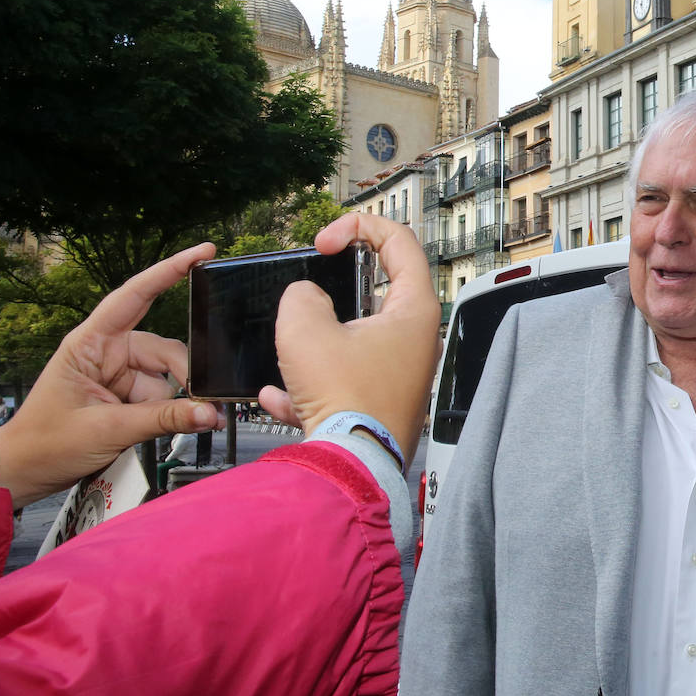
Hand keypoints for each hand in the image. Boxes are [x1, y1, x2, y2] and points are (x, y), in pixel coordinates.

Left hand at [0, 243, 222, 508]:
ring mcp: (119, 374)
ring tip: (184, 422)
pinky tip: (174, 425)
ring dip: (178, 399)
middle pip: (164, 349)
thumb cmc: (46, 444)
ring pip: (169, 374)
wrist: (25, 472)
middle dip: (185, 375)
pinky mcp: (127, 395)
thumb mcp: (107, 429)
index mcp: (90, 344)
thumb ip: (163, 418)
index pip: (133, 296)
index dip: (168, 272)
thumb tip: (209, 412)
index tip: (202, 253)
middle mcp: (107, 352)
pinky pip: (164, 395)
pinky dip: (174, 410)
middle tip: (204, 403)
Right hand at [259, 213, 440, 468]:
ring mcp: (401, 374)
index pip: (400, 242)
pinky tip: (279, 397)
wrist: (351, 467)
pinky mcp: (382, 404)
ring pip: (356, 341)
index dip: (359, 228)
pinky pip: (344, 383)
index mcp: (414, 311)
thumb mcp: (305, 329)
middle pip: (380, 292)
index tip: (325, 242)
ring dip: (318, 343)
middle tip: (310, 291)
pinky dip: (311, 387)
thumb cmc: (344, 400)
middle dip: (336, 289)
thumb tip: (306, 300)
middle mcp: (416, 341)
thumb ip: (302, 297)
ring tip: (294, 354)